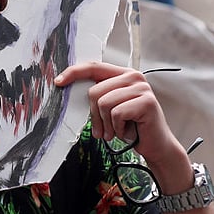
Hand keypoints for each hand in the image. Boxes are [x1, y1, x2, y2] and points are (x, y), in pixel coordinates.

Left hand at [54, 62, 182, 166]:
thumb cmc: (130, 127)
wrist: (155, 146)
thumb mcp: (110, 108)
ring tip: (115, 131)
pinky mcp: (147, 102)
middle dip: (95, 115)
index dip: (74, 73)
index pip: (93, 67)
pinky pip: (116, 114)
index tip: (58, 82)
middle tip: (103, 129)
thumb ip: (97, 96)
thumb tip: (68, 88)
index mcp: (123, 74)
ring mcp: (142, 88)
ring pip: (104, 103)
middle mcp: (133, 76)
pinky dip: (117, 128)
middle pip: (95, 91)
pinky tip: (127, 131)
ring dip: (106, 124)